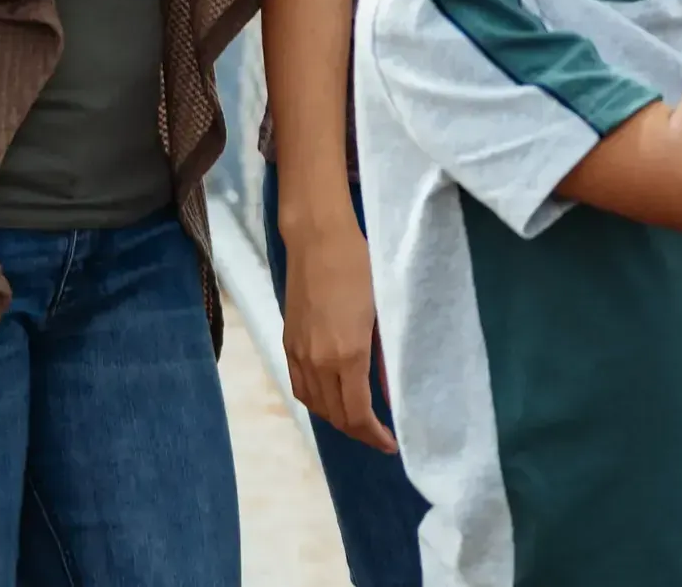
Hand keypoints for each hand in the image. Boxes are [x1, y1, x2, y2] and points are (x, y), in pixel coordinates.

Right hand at [282, 221, 394, 452]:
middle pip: (335, 416)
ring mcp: (298, 354)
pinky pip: (300, 387)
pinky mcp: (288, 342)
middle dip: (359, 432)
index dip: (374, 436)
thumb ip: (386, 358)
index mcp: (347, 355)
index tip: (392, 443)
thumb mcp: (383, 312)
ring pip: (315, 405)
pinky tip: (332, 398)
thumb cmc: (360, 266)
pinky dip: (317, 401)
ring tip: (360, 420)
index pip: (357, 414)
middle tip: (381, 434)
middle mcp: (318, 362)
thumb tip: (393, 394)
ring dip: (337, 419)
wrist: (317, 238)